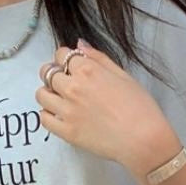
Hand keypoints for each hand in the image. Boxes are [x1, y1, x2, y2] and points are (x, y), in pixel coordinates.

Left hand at [36, 43, 176, 175]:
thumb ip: (98, 58)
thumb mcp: (123, 75)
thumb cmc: (140, 107)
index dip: (64, 59)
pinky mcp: (67, 132)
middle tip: (62, 83)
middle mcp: (73, 87)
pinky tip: (57, 115)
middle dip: (53, 74)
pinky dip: (47, 115)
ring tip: (59, 100)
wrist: (143, 140)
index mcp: (87, 69)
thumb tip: (79, 45)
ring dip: (47, 93)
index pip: (61, 55)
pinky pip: (45, 119)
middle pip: (47, 72)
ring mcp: (68, 110)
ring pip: (42, 95)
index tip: (70, 67)